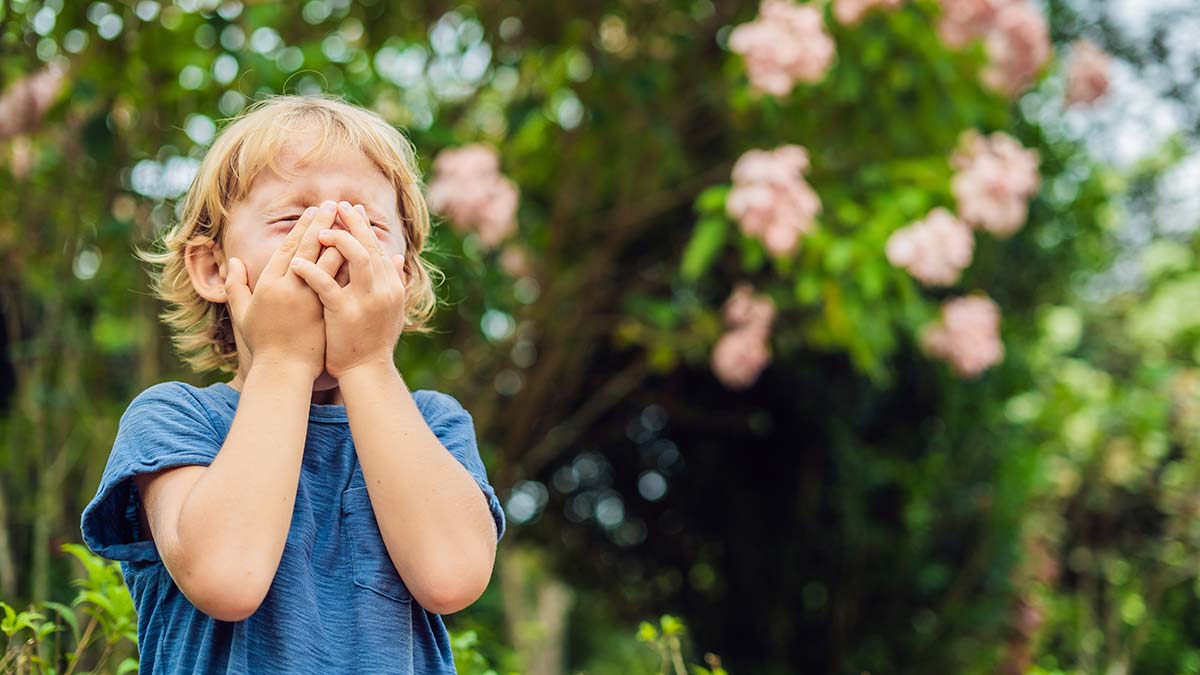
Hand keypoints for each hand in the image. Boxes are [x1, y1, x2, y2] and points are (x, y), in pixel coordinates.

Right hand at [224, 202, 336, 377]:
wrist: (285, 371)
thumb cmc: (263, 343)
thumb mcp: (243, 314)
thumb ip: (236, 286)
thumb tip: (232, 261)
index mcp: (269, 285)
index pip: (288, 249)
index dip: (301, 228)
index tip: (311, 211)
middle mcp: (290, 288)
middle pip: (309, 248)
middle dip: (321, 224)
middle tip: (332, 204)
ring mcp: (310, 299)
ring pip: (328, 262)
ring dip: (339, 238)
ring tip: (348, 222)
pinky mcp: (327, 310)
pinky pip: (341, 282)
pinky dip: (350, 265)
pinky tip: (361, 250)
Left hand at [289, 200, 406, 379]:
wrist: (367, 371)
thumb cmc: (375, 342)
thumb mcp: (391, 310)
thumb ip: (394, 282)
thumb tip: (397, 257)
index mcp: (391, 286)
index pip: (377, 247)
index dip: (363, 226)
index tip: (350, 209)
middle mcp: (383, 289)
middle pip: (369, 245)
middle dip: (352, 222)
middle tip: (334, 205)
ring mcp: (366, 300)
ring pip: (356, 258)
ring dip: (337, 240)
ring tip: (318, 230)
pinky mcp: (345, 312)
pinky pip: (326, 285)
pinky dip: (312, 271)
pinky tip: (297, 262)